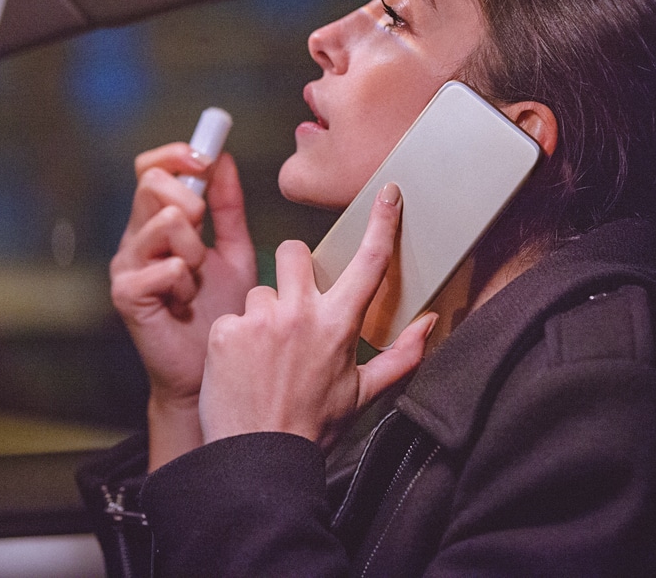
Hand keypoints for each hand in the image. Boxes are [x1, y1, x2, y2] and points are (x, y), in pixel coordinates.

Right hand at [109, 143, 256, 466]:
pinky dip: (187, 283)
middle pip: (152, 183)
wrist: (211, 368)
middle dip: (192, 201)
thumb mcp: (233, 250)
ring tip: (199, 279)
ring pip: (165, 221)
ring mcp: (125, 265)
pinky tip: (186, 304)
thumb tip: (224, 160)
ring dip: (196, 248)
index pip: (150, 167)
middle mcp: (135, 238)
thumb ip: (228, 207)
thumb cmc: (220, 311)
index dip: (177, 155)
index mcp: (156, 221)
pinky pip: (165, 266)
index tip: (207, 158)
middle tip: (205, 233)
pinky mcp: (126, 295)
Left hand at [199, 183, 435, 449]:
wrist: (258, 462)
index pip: (369, 263)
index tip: (388, 194)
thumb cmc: (311, 430)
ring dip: (262, 313)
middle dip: (292, 269)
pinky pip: (232, 318)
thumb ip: (400, 356)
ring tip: (263, 355)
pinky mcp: (226, 331)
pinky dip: (235, 338)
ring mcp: (260, 319)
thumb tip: (429, 323)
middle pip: (293, 252)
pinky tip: (241, 367)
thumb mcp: (362, 395)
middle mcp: (300, 313)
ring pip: (259, 289)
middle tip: (291, 303)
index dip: (382, 223)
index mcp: (338, 325)